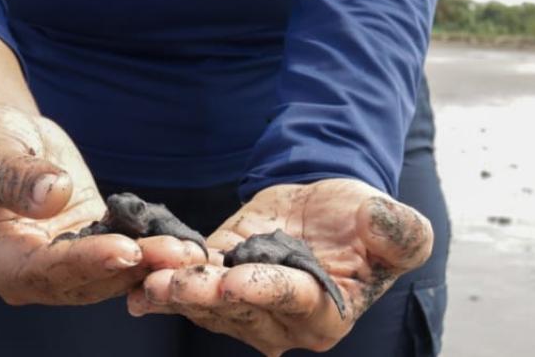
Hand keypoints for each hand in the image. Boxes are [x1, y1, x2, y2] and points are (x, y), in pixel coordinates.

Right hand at [0, 103, 205, 304]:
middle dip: (130, 268)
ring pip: (107, 274)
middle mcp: (23, 272)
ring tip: (190, 252)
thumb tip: (53, 194)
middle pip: (80, 281)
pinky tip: (184, 244)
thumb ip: (15, 176)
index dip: (84, 262)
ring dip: (150, 264)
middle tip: (175, 255)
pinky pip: (120, 253)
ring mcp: (57, 262)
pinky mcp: (87, 244)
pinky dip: (151, 251)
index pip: (40, 269)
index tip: (126, 249)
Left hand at [126, 178, 432, 355]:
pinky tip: (136, 291)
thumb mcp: (396, 224)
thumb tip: (384, 225)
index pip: (291, 299)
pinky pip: (188, 294)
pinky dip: (161, 294)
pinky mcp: (218, 287)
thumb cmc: (367, 224)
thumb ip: (399, 232)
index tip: (234, 279)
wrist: (331, 213)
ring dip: (176, 296)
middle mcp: (282, 322)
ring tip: (149, 284)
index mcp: (328, 311)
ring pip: (207, 307)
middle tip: (174, 283)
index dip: (262, 289)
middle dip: (205, 296)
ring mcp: (246, 309)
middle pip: (239, 309)